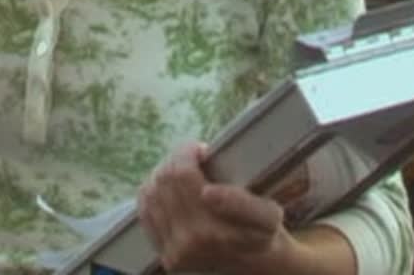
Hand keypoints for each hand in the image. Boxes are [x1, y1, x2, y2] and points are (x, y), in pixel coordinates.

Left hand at [138, 141, 285, 274]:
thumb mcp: (268, 216)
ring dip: (164, 174)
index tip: (202, 150)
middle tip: (194, 158)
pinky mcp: (165, 256)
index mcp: (212, 230)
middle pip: (164, 179)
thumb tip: (207, 192)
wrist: (256, 268)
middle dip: (177, 160)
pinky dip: (153, 192)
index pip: (181, 174)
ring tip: (184, 172)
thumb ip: (241, 203)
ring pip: (151, 191)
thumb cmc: (264, 234)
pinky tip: (170, 189)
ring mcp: (174, 251)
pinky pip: (145, 210)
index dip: (187, 153)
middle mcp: (189, 243)